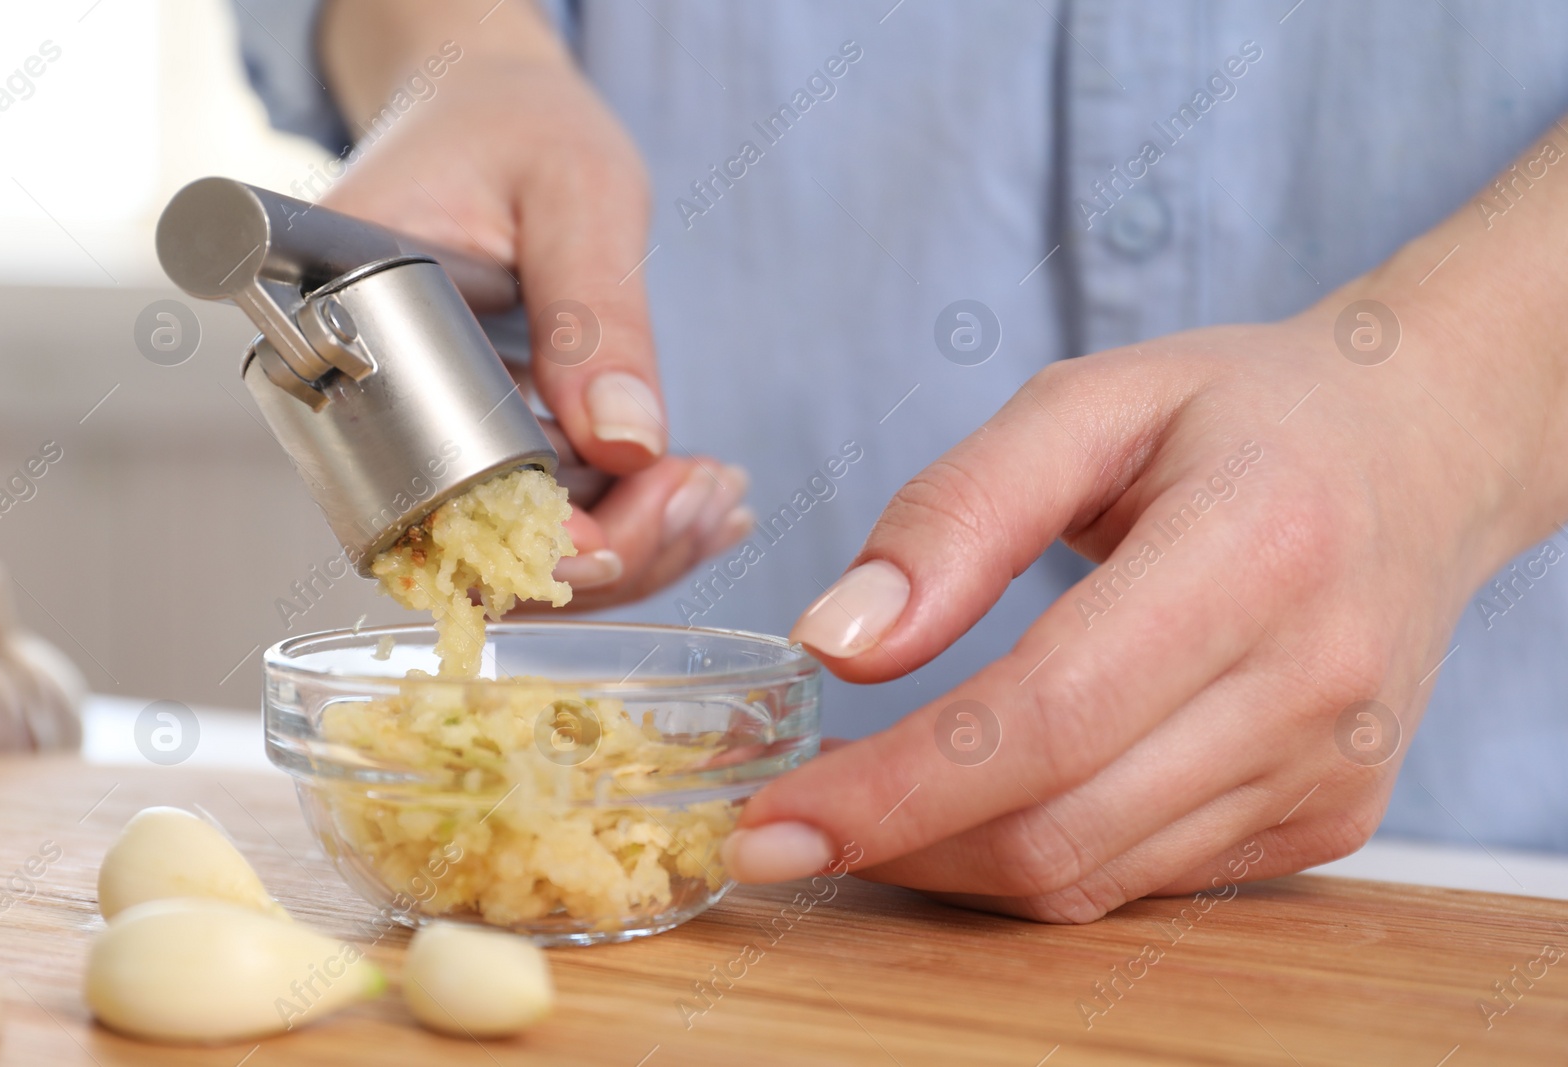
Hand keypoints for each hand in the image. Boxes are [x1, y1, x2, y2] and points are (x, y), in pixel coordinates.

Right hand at [316, 1, 750, 600]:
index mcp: (352, 325)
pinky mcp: (464, 447)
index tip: (633, 527)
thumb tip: (625, 443)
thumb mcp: (576, 192)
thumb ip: (596, 314)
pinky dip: (621, 525)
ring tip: (716, 495)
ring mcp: (411, 436)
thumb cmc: (515, 125)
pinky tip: (693, 495)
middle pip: (473, 557)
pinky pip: (534, 525)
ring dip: (629, 551)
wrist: (489, 113)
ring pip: (512, 561)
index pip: (424, 495)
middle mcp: (364, 404)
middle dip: (608, 555)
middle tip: (708, 496)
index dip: (532, 545)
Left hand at [722, 299, 1537, 920]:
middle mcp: (1311, 683)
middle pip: (1059, 824)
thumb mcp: (1089, 403)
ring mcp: (1328, 769)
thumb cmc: (1242, 411)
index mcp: (1255, 551)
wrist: (1422, 453)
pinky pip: (1141, 879)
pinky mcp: (1327, 819)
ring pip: (1090, 875)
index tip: (772, 818)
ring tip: (867, 799)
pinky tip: (981, 799)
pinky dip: (1035, 855)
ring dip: (950, 859)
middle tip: (781, 821)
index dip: (895, 787)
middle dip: (894, 842)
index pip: (1048, 716)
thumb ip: (957, 513)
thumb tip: (838, 643)